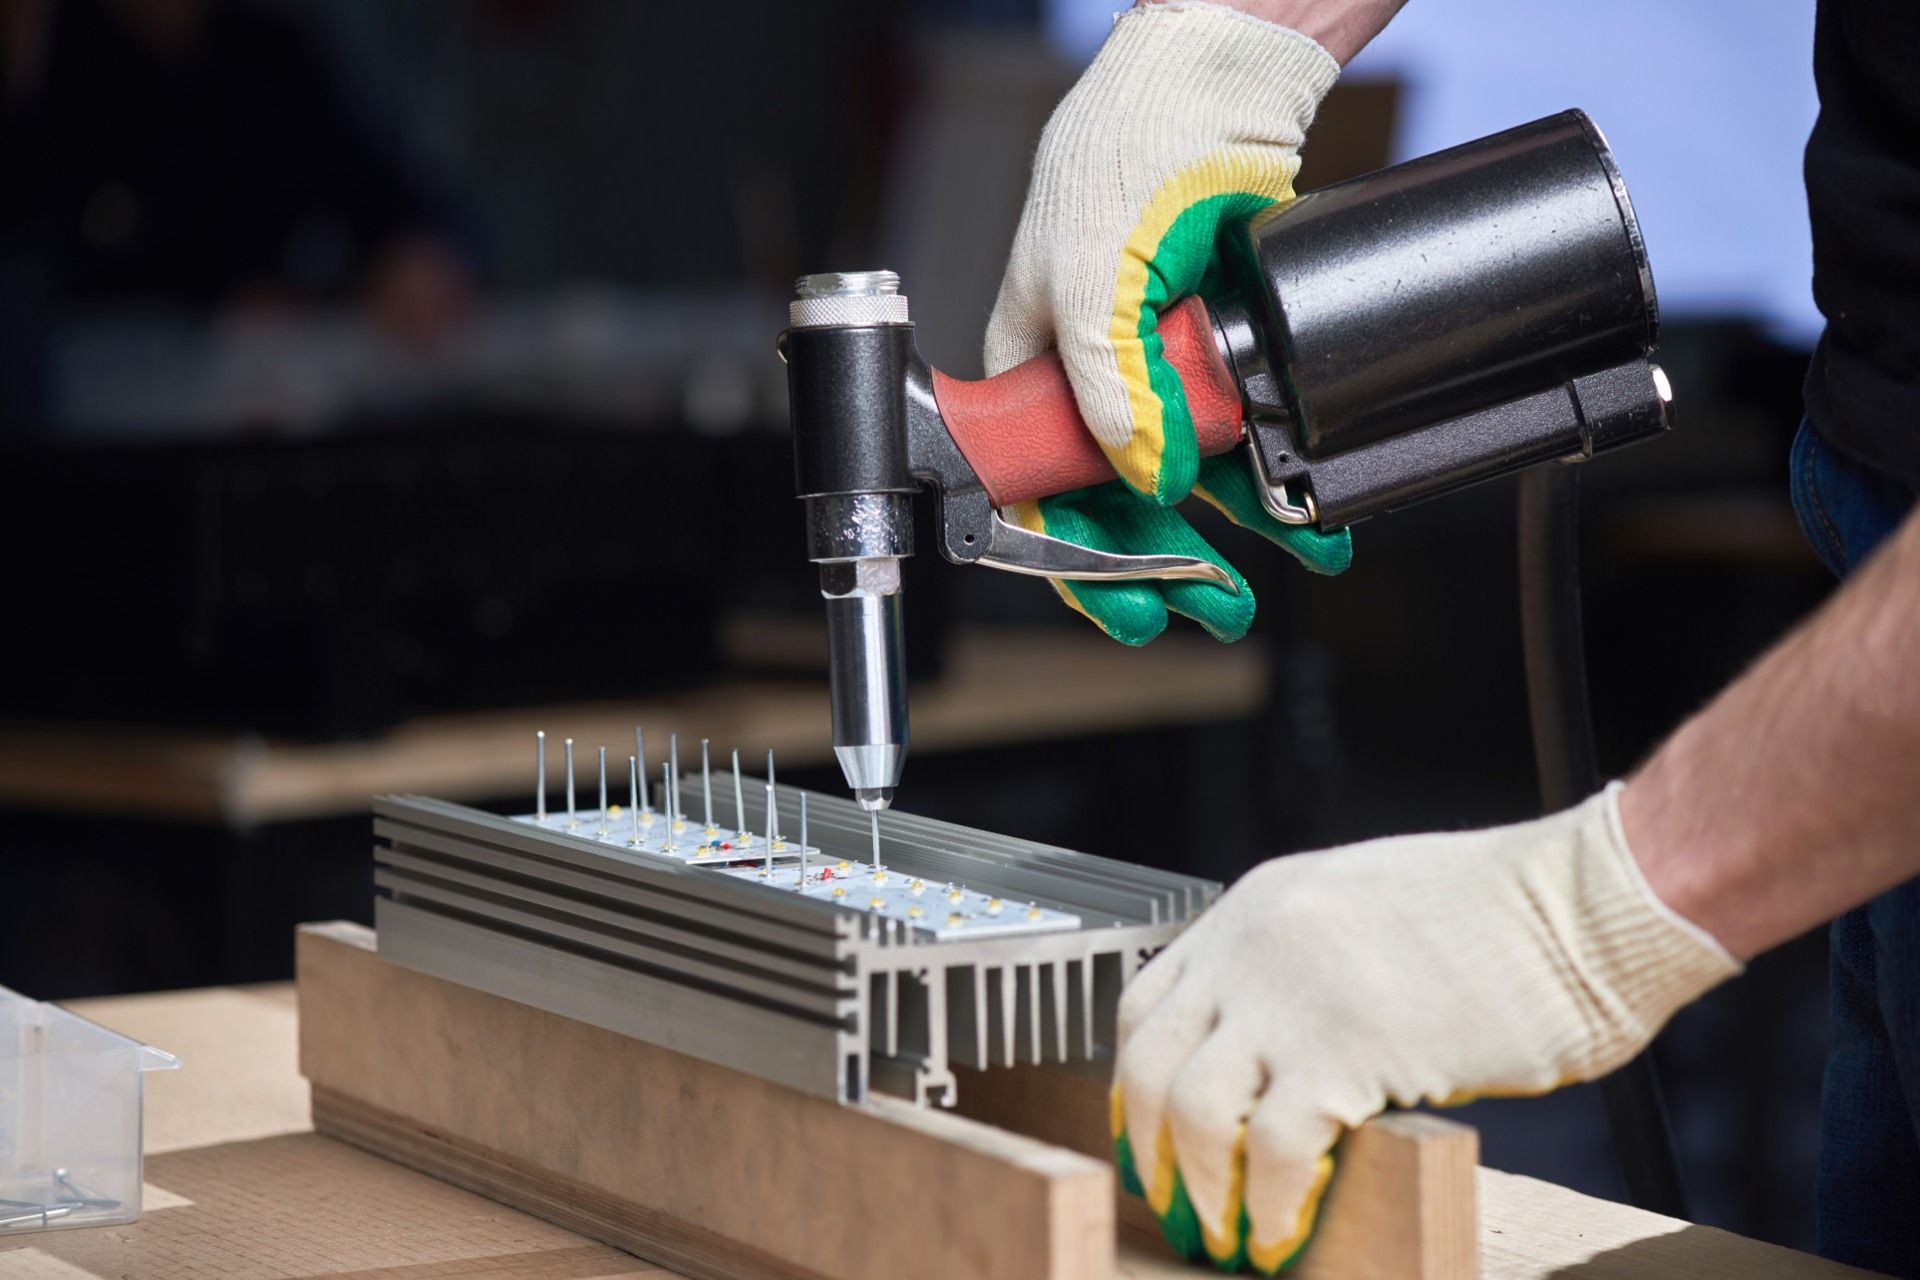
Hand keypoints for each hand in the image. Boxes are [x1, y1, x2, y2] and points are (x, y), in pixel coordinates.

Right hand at [986, 3, 1349, 644]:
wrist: (1223, 66)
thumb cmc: (1126, 147)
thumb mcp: (1092, 278)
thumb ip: (1112, 390)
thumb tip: (1152, 479)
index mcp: (1035, 359)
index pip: (1037, 484)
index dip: (1074, 554)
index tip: (1123, 605)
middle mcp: (1096, 369)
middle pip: (1123, 493)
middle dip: (1168, 561)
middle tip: (1212, 608)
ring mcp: (1163, 356)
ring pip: (1196, 467)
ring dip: (1242, 528)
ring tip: (1287, 565)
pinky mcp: (1226, 338)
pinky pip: (1249, 422)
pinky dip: (1279, 467)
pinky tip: (1314, 502)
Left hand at [1112, 784, 1739, 1272]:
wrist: (1585, 905)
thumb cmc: (1504, 918)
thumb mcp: (1363, 913)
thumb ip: (1304, 968)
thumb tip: (1277, 1055)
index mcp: (1257, 907)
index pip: (1149, 1002)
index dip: (1141, 1080)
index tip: (1147, 1134)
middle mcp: (1253, 945)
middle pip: (1149, 1063)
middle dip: (1150, 1149)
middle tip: (1172, 1204)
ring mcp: (1290, 995)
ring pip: (1192, 1113)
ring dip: (1201, 1188)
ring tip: (1225, 1235)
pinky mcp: (1344, 1051)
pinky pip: (1274, 1151)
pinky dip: (1271, 1207)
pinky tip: (1283, 1234)